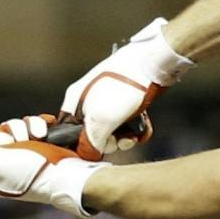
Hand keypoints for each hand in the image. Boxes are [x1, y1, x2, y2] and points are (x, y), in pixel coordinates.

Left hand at [0, 116, 100, 216]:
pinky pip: (32, 125)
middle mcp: (5, 165)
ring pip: (15, 126)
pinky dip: (39, 124)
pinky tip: (45, 131)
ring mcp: (23, 155)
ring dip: (27, 127)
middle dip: (10, 130)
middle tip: (21, 141)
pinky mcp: (40, 145)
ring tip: (39, 138)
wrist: (70, 174)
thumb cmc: (34, 172)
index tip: (3, 142)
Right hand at [60, 16, 195, 156]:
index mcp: (75, 102)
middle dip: (107, 143)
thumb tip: (88, 154)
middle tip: (118, 140)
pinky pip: (125, 124)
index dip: (80, 145)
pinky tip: (141, 131)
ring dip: (123, 139)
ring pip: (111, 131)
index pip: (67, 131)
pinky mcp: (125, 101)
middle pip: (92, 134)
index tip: (94, 150)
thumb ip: (91, 141)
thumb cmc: (123, 87)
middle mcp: (88, 101)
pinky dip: (134, 131)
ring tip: (133, 137)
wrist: (152, 64)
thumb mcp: (100, 120)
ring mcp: (108, 101)